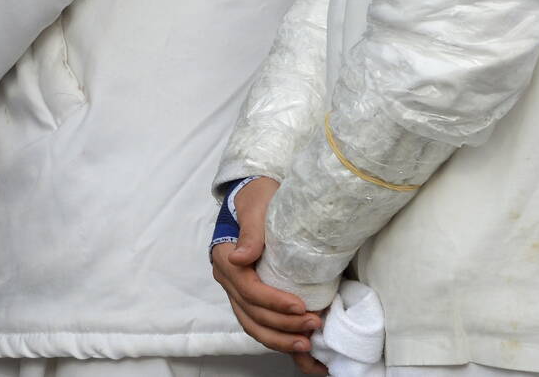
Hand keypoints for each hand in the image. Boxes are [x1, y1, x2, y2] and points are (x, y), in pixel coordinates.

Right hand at [210, 179, 322, 356]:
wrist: (254, 193)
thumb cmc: (256, 197)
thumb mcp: (255, 206)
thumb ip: (250, 232)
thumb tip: (241, 257)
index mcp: (225, 258)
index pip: (249, 290)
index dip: (274, 302)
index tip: (300, 306)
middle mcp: (227, 279)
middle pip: (252, 313)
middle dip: (283, 325)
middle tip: (313, 325)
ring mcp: (236, 290)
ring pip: (252, 324)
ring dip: (279, 338)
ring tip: (306, 344)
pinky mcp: (248, 294)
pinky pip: (257, 322)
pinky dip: (275, 337)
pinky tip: (297, 344)